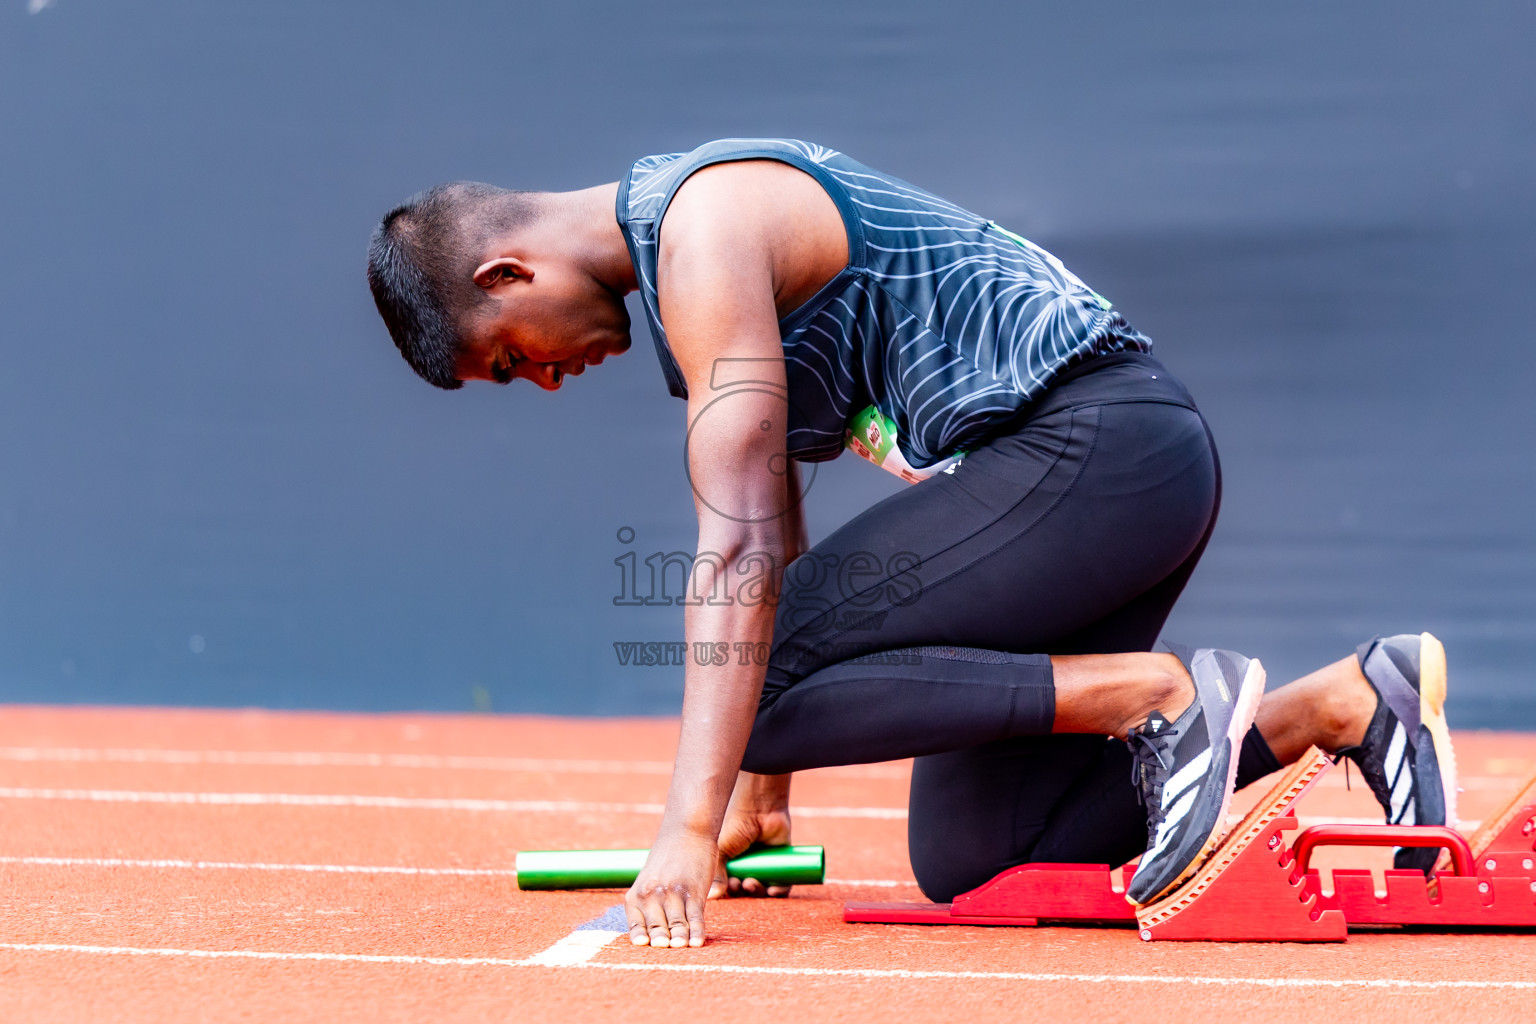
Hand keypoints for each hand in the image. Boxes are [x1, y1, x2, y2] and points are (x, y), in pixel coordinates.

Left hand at [624, 828, 715, 948]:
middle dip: (660, 942)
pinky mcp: (694, 892)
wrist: (687, 828)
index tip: (645, 947)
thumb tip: (654, 928)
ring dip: (679, 941)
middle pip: (656, 928)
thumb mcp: (650, 877)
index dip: (641, 938)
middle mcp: (652, 895)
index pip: (636, 924)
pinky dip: (697, 932)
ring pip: (675, 926)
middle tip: (663, 954)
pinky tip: (698, 943)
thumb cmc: (669, 855)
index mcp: (637, 893)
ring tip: (681, 950)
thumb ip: (648, 901)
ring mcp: (673, 894)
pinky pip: (695, 918)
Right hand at [711, 772, 792, 898]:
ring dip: (758, 892)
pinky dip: (779, 890)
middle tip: (741, 885)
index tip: (729, 888)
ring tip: (753, 884)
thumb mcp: (721, 850)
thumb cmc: (735, 826)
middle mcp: (747, 866)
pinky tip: (772, 890)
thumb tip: (713, 897)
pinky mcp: (781, 863)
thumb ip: (716, 873)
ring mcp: (764, 865)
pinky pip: (782, 883)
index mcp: (730, 863)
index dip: (730, 892)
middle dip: (744, 892)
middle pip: (747, 890)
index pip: (730, 886)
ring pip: (763, 889)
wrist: (759, 808)